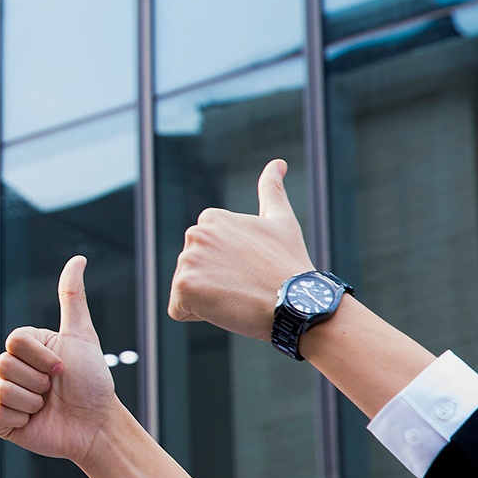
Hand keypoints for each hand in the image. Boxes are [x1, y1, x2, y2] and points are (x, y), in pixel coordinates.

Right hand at [0, 256, 121, 465]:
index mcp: (26, 347)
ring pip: (0, 390)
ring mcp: (5, 395)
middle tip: (53, 390)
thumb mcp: (81, 336)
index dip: (41, 358)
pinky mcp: (2, 422)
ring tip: (46, 407)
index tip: (62, 368)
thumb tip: (78, 258)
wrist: (96, 426)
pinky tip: (33, 421)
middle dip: (37, 381)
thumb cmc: (93, 382)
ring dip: (31, 402)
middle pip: (2, 364)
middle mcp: (12, 369)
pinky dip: (17, 420)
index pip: (14, 342)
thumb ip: (72, 298)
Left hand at [168, 159, 314, 340]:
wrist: (299, 304)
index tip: (251, 269)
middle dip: (216, 282)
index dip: (228, 267)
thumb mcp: (281, 221)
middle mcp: (194, 234)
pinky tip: (224, 309)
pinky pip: (178, 309)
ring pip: (187, 290)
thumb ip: (271, 189)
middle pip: (193, 270)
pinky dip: (197, 314)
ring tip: (238, 296)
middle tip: (246, 284)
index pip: (205, 254)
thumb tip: (276, 163)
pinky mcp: (183, 287)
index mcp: (210, 218)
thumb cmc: (291, 265)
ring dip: (209, 299)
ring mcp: (187, 260)